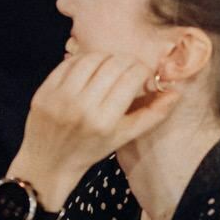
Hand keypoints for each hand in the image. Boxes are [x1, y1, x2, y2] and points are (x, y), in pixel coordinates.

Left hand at [14, 52, 179, 204]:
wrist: (48, 162)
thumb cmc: (90, 150)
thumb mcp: (123, 137)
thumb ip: (152, 115)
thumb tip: (175, 93)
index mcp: (105, 121)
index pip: (130, 77)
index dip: (142, 70)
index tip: (143, 75)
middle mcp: (81, 107)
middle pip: (112, 64)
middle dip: (127, 61)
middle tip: (129, 69)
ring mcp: (59, 98)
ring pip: (90, 59)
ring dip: (106, 57)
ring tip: (110, 66)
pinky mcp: (44, 91)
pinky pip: (68, 63)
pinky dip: (83, 60)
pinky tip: (90, 68)